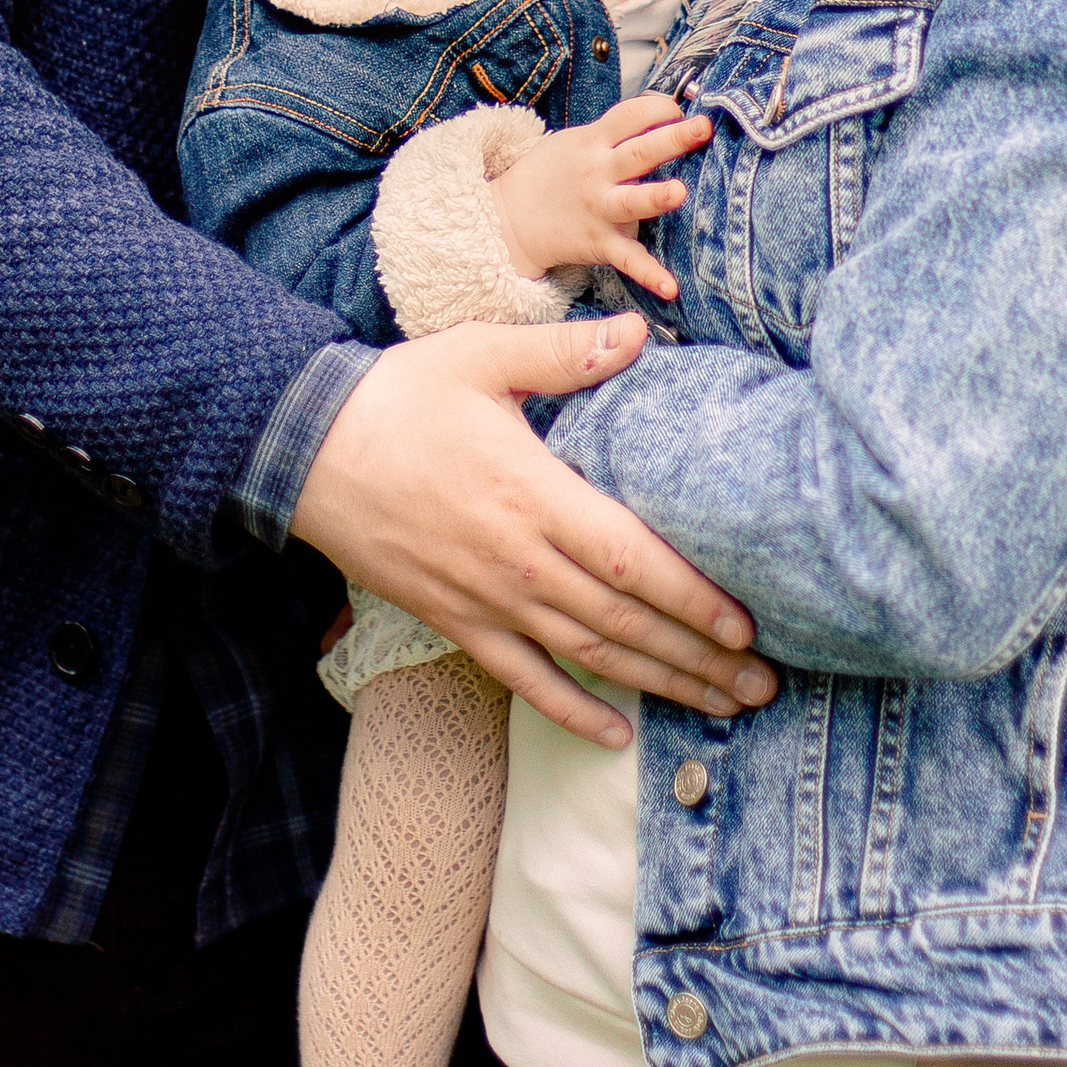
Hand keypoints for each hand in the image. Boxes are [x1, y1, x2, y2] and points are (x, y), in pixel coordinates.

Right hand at [290, 315, 778, 747]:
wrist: (303, 451)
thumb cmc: (398, 397)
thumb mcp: (481, 355)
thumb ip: (565, 353)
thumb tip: (640, 332)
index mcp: (533, 495)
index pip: (630, 558)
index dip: (693, 598)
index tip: (746, 625)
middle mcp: (518, 561)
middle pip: (625, 622)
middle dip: (699, 657)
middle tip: (763, 683)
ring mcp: (487, 600)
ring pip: (589, 657)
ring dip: (659, 686)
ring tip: (721, 707)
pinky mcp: (457, 621)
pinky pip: (524, 678)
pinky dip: (573, 711)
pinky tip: (618, 734)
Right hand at [492, 95, 708, 303]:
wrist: (509, 218)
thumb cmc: (551, 174)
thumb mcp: (576, 141)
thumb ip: (614, 132)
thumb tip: (661, 112)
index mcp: (592, 142)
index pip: (630, 116)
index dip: (658, 109)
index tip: (680, 111)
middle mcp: (598, 173)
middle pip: (638, 152)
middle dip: (671, 139)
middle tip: (702, 128)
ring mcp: (599, 209)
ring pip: (632, 201)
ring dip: (656, 197)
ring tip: (680, 192)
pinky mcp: (599, 243)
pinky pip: (627, 259)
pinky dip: (648, 274)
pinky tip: (671, 287)